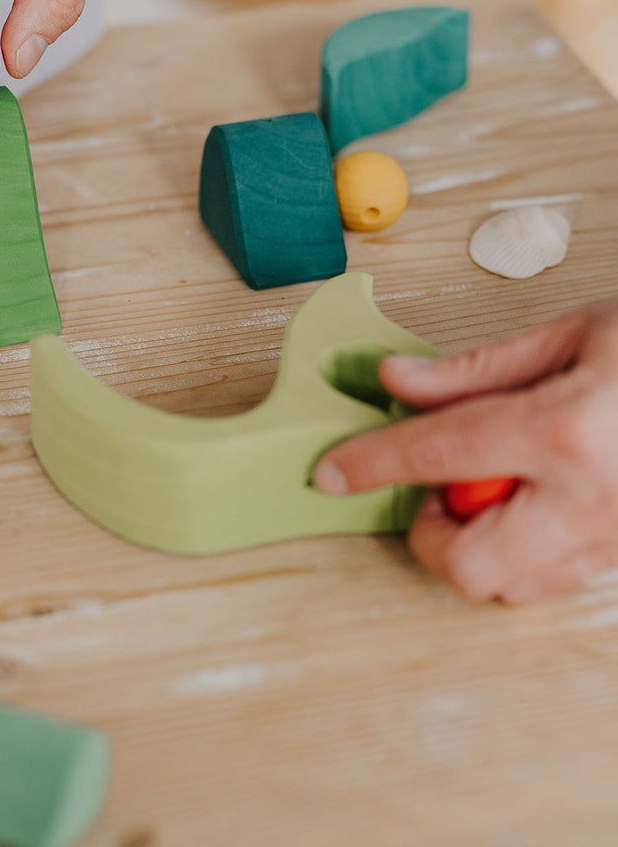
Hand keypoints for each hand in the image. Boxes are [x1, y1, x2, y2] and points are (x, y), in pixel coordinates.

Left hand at [315, 305, 617, 603]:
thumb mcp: (575, 333)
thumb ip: (476, 370)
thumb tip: (397, 383)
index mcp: (567, 430)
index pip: (437, 454)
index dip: (370, 464)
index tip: (330, 472)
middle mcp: (594, 499)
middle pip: (469, 565)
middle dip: (431, 533)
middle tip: (435, 483)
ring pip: (513, 587)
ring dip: (478, 545)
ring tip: (493, 484)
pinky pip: (557, 579)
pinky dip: (524, 551)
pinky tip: (533, 499)